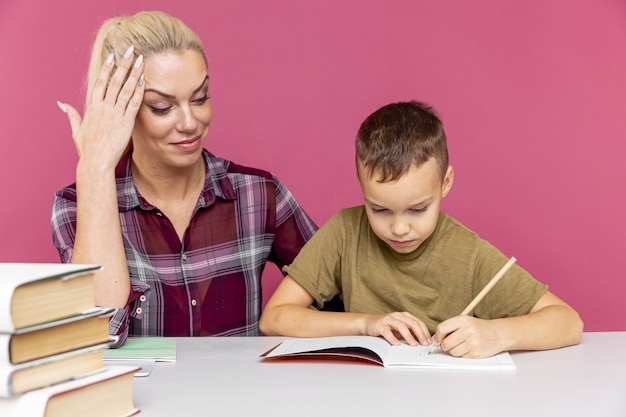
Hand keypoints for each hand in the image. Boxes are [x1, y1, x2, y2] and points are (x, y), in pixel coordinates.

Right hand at [57, 45, 144, 168]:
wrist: (96, 162)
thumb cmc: (87, 149)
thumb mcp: (76, 130)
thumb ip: (72, 115)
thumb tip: (61, 103)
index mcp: (92, 107)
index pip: (100, 82)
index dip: (107, 68)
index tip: (113, 55)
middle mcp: (104, 107)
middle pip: (114, 80)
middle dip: (124, 64)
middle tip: (131, 50)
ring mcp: (115, 114)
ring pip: (125, 89)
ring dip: (134, 73)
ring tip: (141, 60)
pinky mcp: (126, 122)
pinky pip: (133, 103)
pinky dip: (138, 91)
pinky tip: (144, 80)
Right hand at [363, 312, 431, 345]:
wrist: (369, 323)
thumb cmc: (386, 327)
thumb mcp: (400, 329)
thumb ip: (410, 332)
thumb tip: (423, 341)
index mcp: (404, 316)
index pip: (418, 322)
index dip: (425, 332)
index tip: (429, 341)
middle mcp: (397, 316)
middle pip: (412, 323)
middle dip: (420, 334)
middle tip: (424, 344)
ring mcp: (388, 319)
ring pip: (401, 326)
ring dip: (409, 336)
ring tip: (414, 345)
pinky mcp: (380, 325)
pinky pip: (387, 332)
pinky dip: (393, 338)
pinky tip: (397, 344)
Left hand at [432, 316, 504, 357]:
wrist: (497, 334)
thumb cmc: (478, 327)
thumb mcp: (464, 322)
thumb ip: (449, 328)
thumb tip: (434, 339)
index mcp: (462, 320)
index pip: (442, 329)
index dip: (437, 336)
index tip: (436, 340)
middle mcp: (468, 330)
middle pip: (446, 343)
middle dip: (444, 346)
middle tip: (448, 344)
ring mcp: (473, 342)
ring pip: (452, 352)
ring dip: (453, 351)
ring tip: (460, 346)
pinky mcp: (476, 353)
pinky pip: (461, 357)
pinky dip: (462, 354)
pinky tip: (468, 348)